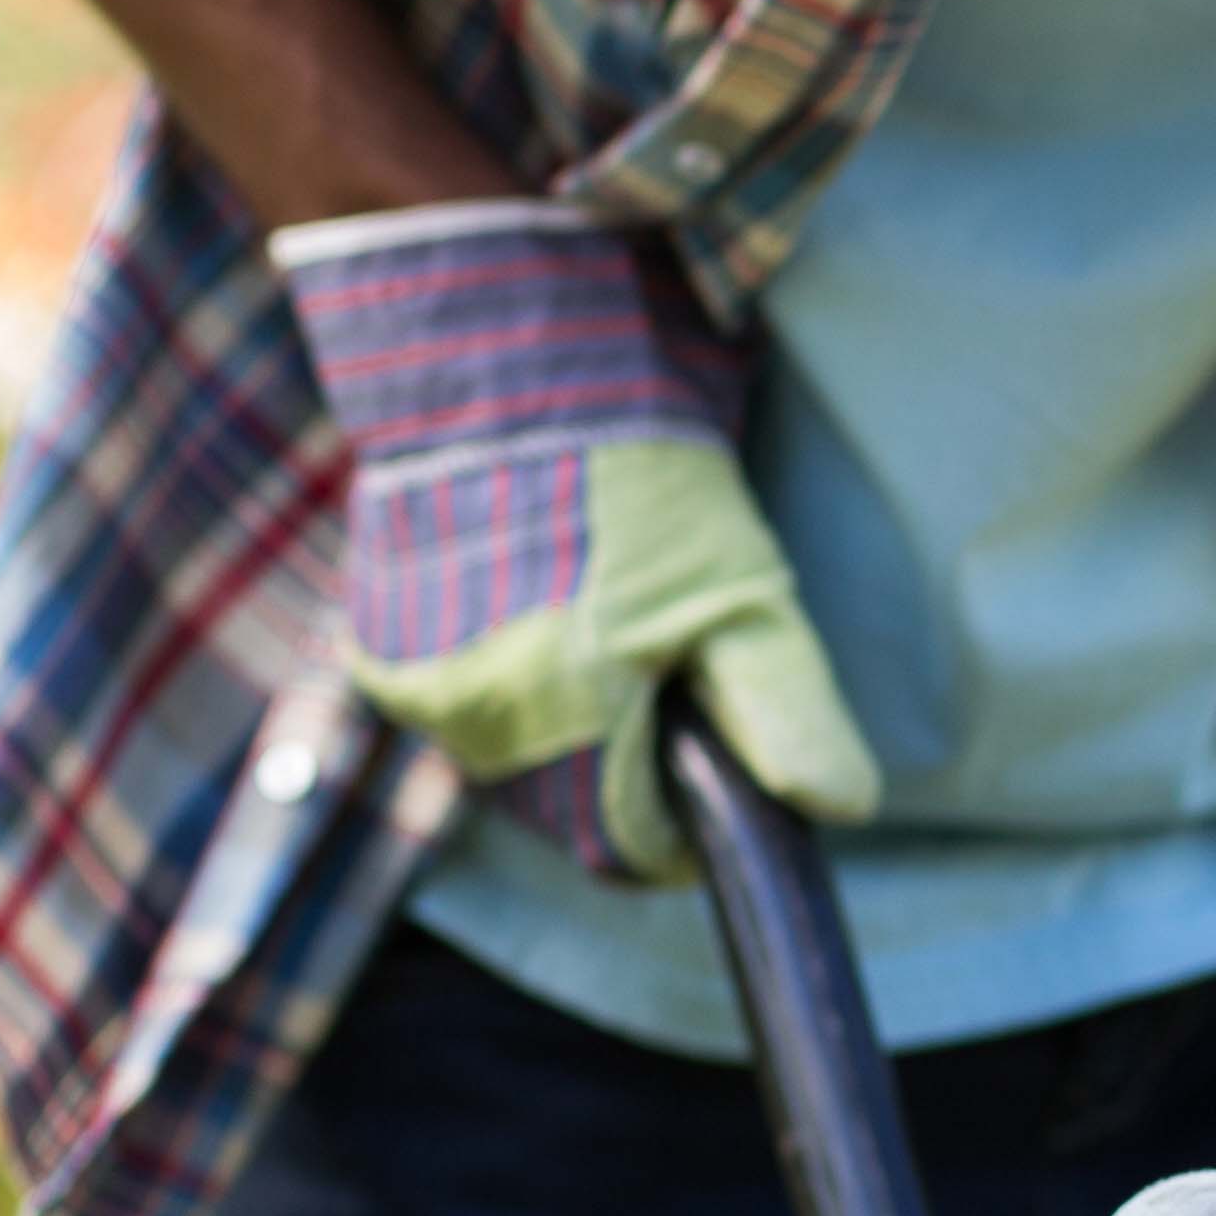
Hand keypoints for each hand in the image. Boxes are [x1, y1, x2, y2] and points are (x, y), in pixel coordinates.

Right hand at [273, 201, 879, 877]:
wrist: (509, 365)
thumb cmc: (641, 481)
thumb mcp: (745, 594)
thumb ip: (787, 711)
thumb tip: (838, 810)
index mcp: (560, 723)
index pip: (634, 850)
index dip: (690, 818)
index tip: (718, 756)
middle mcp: (467, 721)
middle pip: (575, 808)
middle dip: (631, 760)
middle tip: (666, 658)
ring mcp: (411, 684)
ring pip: (520, 758)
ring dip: (570, 719)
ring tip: (604, 615)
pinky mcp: (377, 643)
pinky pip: (465, 703)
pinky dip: (510, 675)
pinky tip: (543, 598)